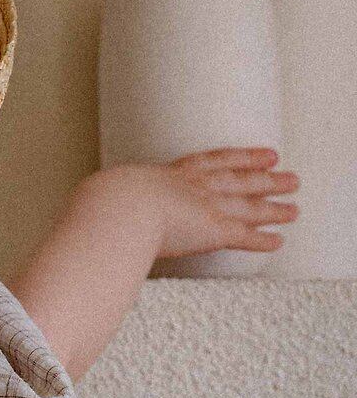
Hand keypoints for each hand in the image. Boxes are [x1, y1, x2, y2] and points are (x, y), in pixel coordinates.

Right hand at [109, 147, 300, 260]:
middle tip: (289, 176)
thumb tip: (104, 212)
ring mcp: (208, 206)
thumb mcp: (117, 193)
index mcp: (175, 174)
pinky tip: (278, 241)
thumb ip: (121, 201)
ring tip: (294, 210)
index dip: (244, 158)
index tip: (266, 155)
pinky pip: (244, 236)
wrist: (120, 205)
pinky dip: (262, 240)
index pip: (218, 162)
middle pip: (242, 180)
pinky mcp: (214, 230)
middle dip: (267, 179)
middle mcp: (199, 186)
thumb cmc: (110, 201)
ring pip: (250, 206)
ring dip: (274, 208)